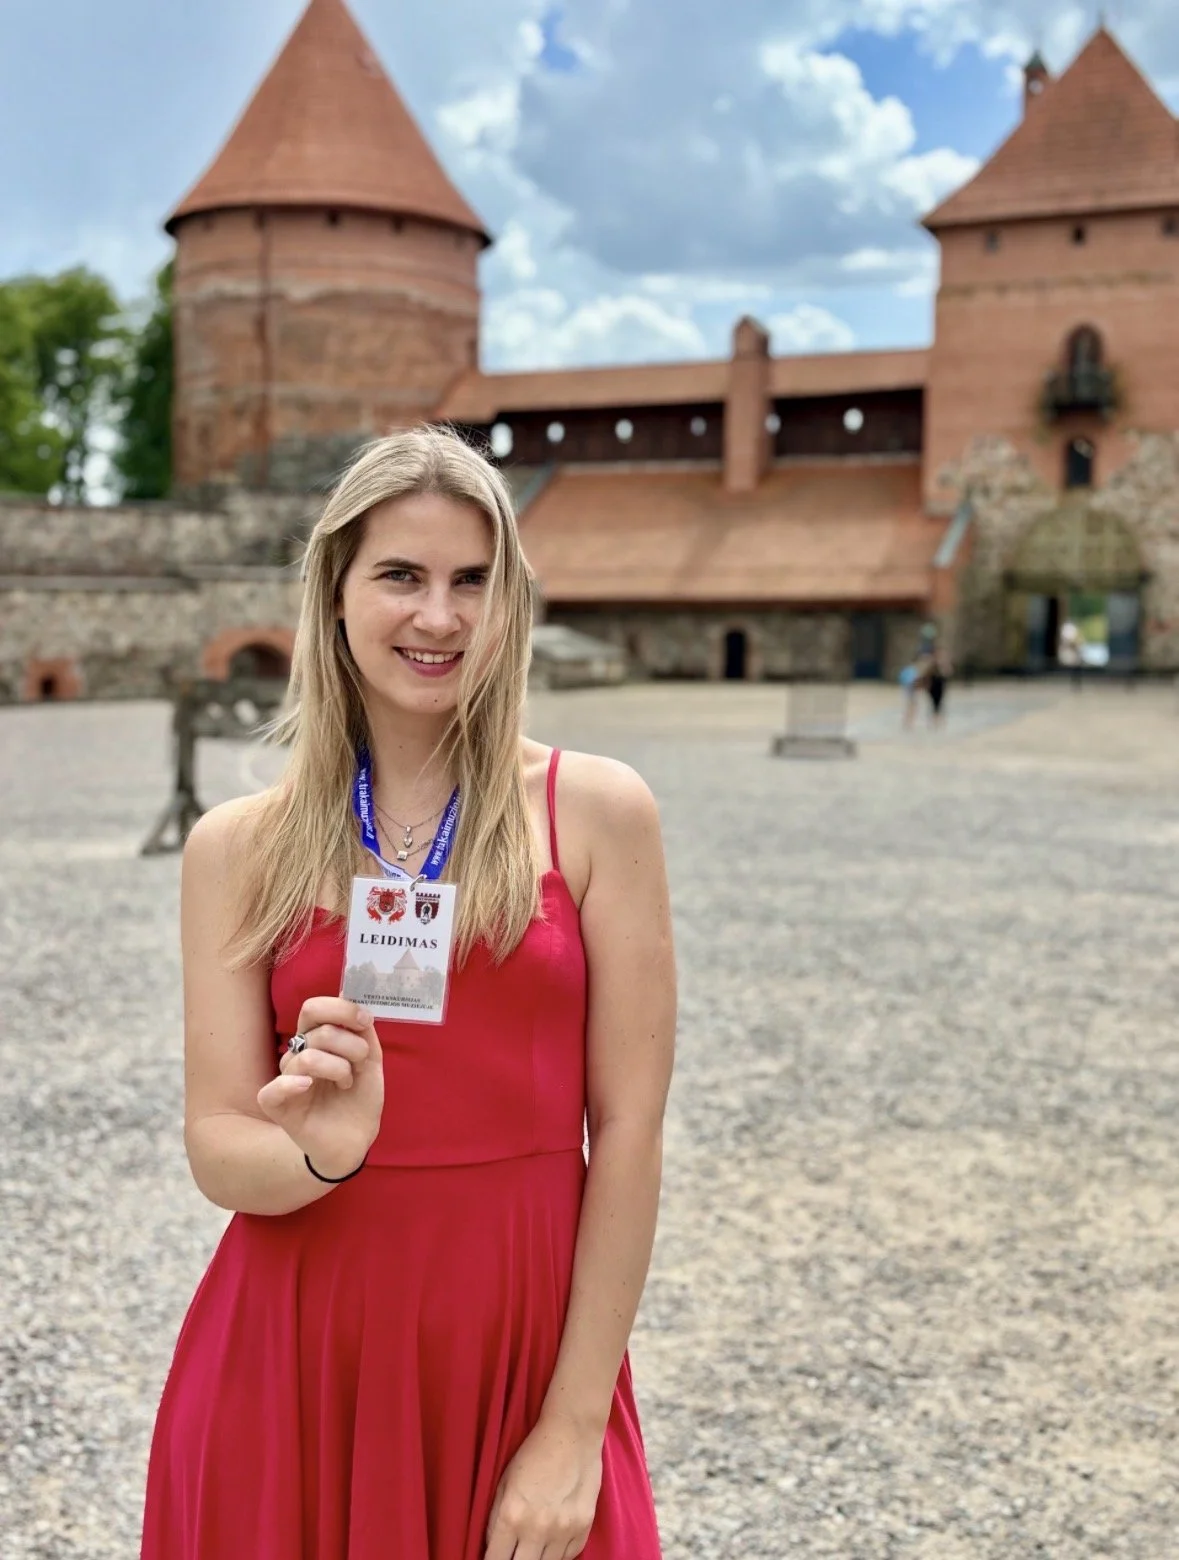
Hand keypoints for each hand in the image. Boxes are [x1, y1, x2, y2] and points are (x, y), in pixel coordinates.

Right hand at [257, 997, 383, 1176]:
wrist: (355, 1140)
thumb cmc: (358, 1099)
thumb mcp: (370, 1060)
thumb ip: (362, 1030)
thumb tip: (345, 990)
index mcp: (316, 1040)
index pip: (314, 1009)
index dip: (341, 1009)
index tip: (365, 1021)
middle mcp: (298, 1055)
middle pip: (315, 1029)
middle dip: (348, 1041)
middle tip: (361, 1059)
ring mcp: (286, 1078)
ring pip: (308, 1057)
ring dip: (339, 1068)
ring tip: (347, 1083)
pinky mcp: (276, 1104)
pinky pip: (275, 1088)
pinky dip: (293, 1084)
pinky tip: (309, 1087)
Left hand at [484, 1416, 602, 1559]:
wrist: (572, 1432)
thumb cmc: (534, 1453)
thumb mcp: (504, 1482)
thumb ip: (496, 1518)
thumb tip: (493, 1546)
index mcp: (512, 1514)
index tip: (494, 1558)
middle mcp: (538, 1528)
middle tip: (513, 1552)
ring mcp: (564, 1530)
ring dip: (537, 1559)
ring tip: (532, 1548)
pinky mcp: (584, 1527)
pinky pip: (569, 1557)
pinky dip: (558, 1554)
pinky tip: (552, 1541)